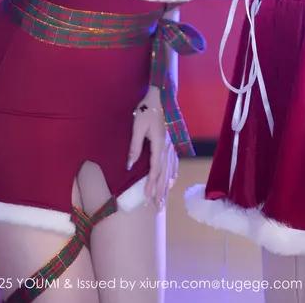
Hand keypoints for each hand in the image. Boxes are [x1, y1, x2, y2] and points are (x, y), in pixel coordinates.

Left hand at [127, 91, 177, 210]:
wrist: (160, 97)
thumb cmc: (146, 110)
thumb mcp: (137, 126)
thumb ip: (134, 146)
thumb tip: (129, 165)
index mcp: (158, 144)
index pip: (155, 169)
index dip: (151, 184)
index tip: (147, 197)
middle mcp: (167, 148)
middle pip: (164, 174)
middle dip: (160, 191)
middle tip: (156, 207)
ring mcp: (171, 146)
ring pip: (170, 170)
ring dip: (166, 186)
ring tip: (163, 200)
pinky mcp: (171, 143)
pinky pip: (174, 163)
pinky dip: (173, 174)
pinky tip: (172, 181)